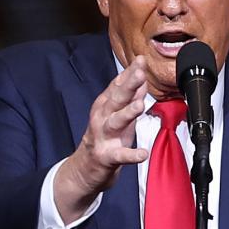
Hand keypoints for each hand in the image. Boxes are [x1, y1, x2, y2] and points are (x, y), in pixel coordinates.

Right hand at [55, 55, 152, 221]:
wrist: (85, 168)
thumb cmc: (105, 137)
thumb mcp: (118, 113)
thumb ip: (130, 95)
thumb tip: (141, 75)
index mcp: (106, 105)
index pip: (118, 85)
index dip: (129, 72)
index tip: (141, 60)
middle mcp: (103, 118)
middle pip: (116, 99)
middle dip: (128, 85)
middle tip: (140, 73)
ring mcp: (104, 137)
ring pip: (115, 122)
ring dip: (127, 113)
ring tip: (140, 106)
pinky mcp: (107, 156)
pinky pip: (120, 155)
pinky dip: (131, 155)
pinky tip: (142, 154)